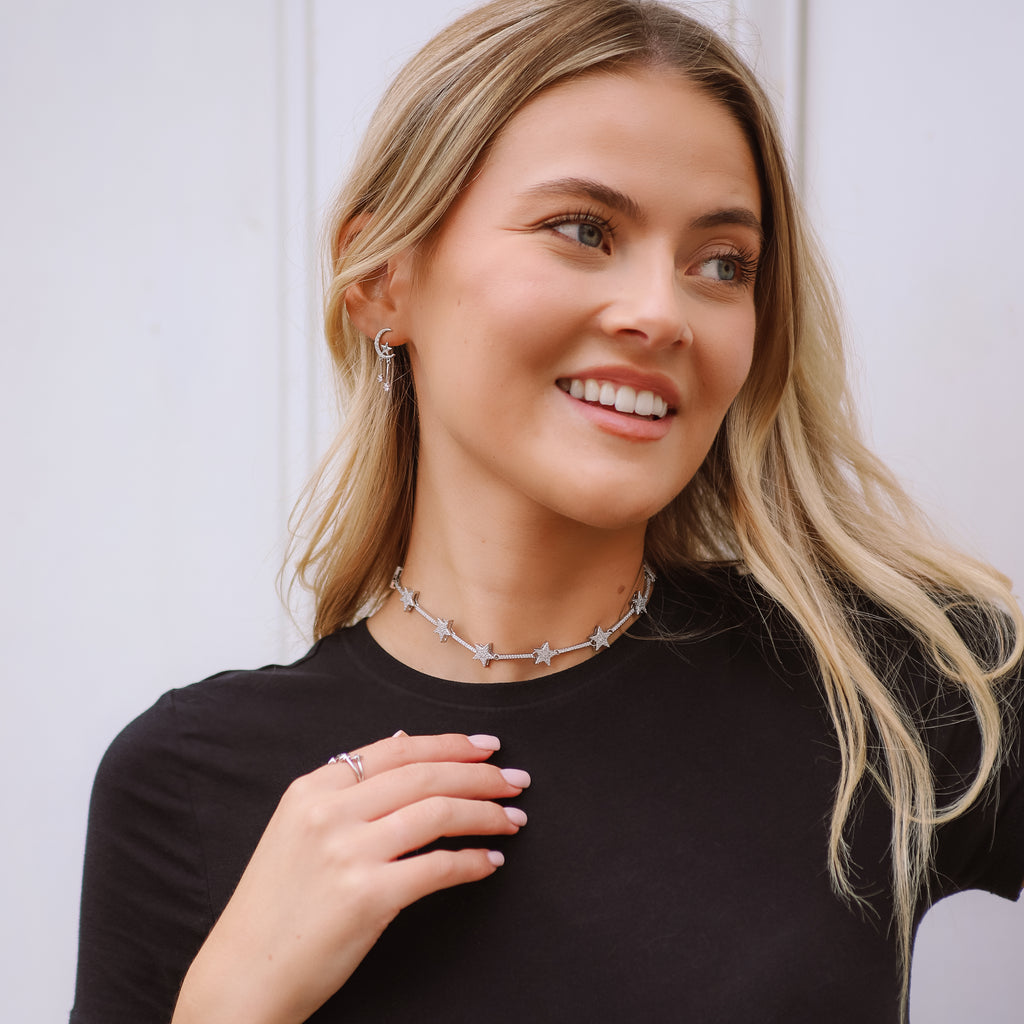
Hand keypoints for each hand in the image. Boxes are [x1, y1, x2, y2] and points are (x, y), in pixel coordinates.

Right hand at [171, 731, 529, 1023]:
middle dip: (480, 774)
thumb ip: (346, 788)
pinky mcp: (367, 896)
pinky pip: (438, 866)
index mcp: (313, 789)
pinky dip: (473, 861)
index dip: (449, 744)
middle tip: (515, 779)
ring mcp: (347, 852)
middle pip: (425, 776)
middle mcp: (329, 812)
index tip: (486, 747)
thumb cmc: (275, 907)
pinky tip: (490, 861)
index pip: (397, 750)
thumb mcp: (296, 828)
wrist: (243, 976)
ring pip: (438, 813)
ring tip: (512, 818)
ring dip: (486, 813)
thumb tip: (404, 743)